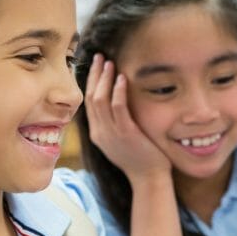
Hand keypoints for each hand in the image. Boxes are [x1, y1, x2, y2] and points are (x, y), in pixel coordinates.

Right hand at [85, 54, 170, 182]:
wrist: (148, 179)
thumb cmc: (140, 159)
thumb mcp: (121, 141)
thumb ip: (115, 124)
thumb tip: (117, 105)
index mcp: (97, 133)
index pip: (88, 102)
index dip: (90, 82)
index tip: (95, 66)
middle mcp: (100, 132)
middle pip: (91, 97)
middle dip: (94, 75)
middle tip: (99, 56)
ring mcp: (111, 133)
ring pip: (100, 100)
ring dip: (104, 79)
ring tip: (109, 62)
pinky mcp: (126, 133)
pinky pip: (118, 108)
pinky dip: (118, 91)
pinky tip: (122, 78)